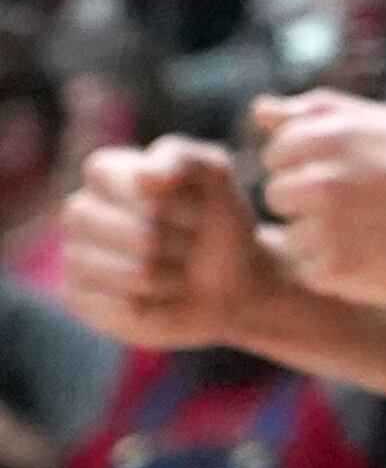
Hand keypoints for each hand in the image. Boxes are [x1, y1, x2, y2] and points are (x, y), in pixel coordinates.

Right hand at [62, 139, 268, 350]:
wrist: (229, 277)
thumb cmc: (217, 220)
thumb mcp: (215, 177)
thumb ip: (183, 159)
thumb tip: (144, 175)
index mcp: (106, 171)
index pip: (138, 183)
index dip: (179, 200)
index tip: (198, 206)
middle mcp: (80, 211)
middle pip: (143, 235)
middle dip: (182, 242)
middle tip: (189, 242)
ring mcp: (74, 256)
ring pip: (138, 274)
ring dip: (175, 275)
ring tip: (176, 267)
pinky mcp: (78, 298)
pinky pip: (127, 308)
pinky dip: (160, 304)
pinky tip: (160, 294)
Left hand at [252, 93, 385, 314]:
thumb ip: (321, 111)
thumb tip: (260, 109)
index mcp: (332, 134)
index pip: (277, 150)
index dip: (311, 162)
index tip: (354, 172)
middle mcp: (322, 178)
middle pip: (277, 193)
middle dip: (310, 200)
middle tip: (365, 205)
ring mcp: (326, 226)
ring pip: (290, 233)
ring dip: (320, 236)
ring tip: (374, 231)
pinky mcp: (333, 270)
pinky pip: (308, 268)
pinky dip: (335, 268)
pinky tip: (377, 256)